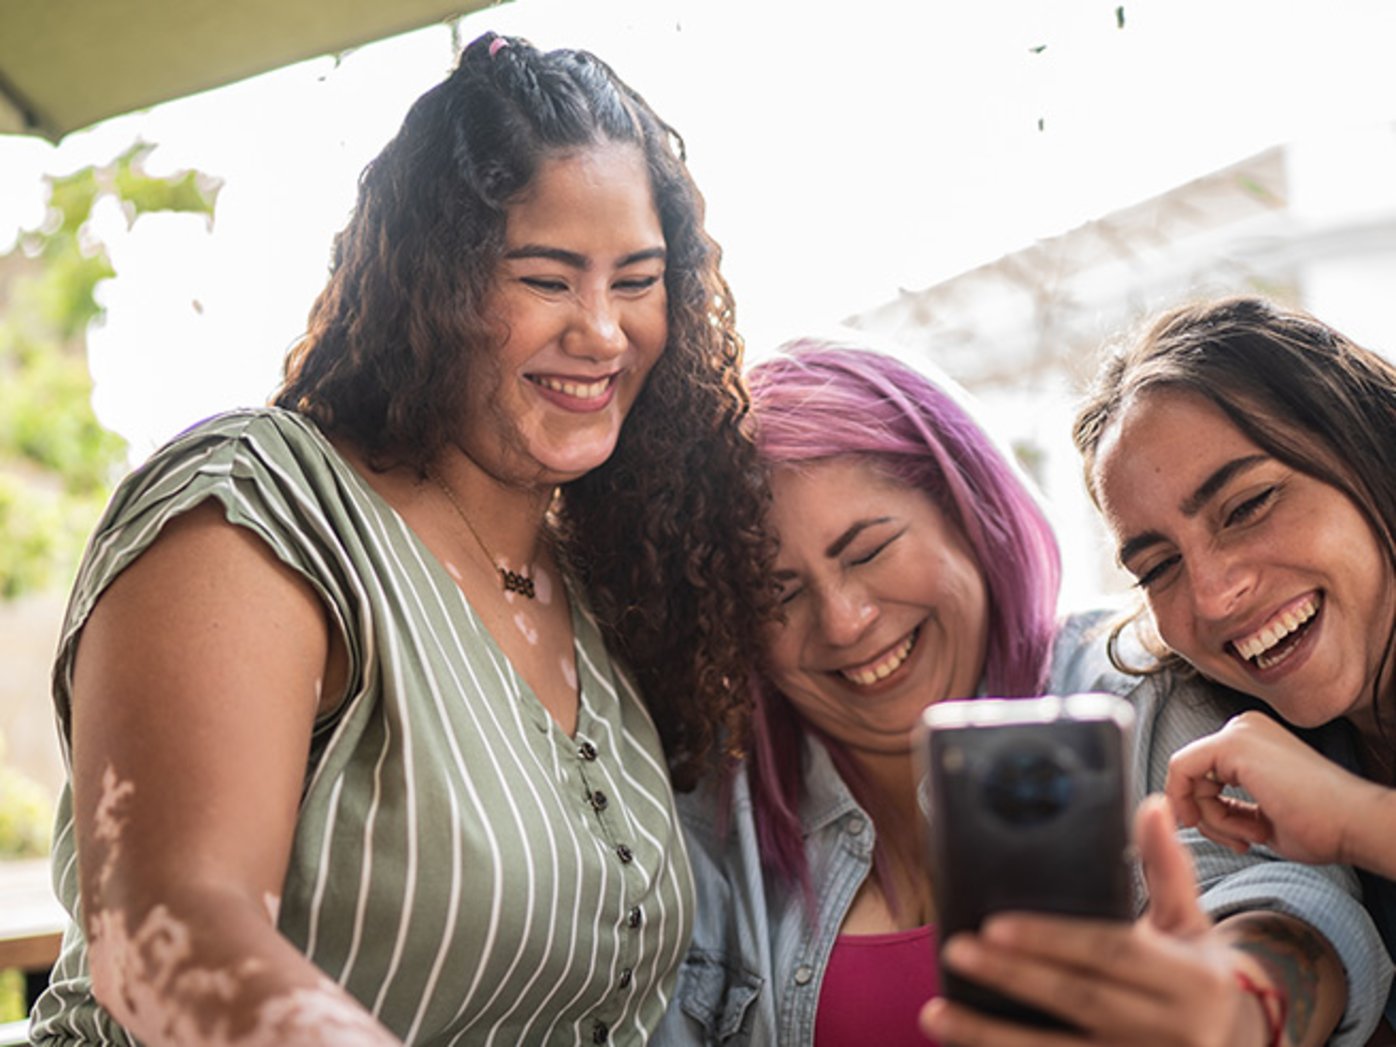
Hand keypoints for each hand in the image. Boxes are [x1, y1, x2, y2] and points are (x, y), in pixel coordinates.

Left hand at [919, 798, 1271, 1046]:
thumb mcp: (1192, 924)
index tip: (995, 925)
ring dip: (992, 1037)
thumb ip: (1167, 868)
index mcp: (1189, 979)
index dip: (1053, 939)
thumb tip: (1150, 805)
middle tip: (956, 951)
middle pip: (1081, 1002)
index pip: (1111, 953)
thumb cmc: (1199, 975)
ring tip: (936, 1014)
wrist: (1238, 1043)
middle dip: (1014, 979)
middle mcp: (1173, 1030)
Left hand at [1165, 710, 1395, 874]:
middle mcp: (1243, 728)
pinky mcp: (1232, 743)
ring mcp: (1238, 732)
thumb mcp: (1260, 816)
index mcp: (1252, 741)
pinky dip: (1198, 806)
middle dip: (1208, 816)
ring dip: (1213, 820)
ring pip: (1186, 776)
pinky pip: (1181, 770)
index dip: (1206, 811)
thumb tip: (1192, 812)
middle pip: (1192, 774)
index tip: (1231, 839)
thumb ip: (1227, 807)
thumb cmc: (1322, 827)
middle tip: (1242, 842)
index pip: (1203, 773)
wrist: (1355, 824)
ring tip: (1252, 836)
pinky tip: (1238, 830)